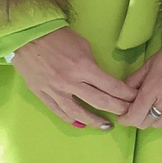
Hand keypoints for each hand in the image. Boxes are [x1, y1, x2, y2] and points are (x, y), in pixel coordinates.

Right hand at [11, 27, 136, 129]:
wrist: (28, 36)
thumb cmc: (59, 37)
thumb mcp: (84, 47)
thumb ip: (92, 66)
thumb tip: (100, 81)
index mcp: (83, 67)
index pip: (110, 86)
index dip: (125, 94)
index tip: (134, 98)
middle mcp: (70, 82)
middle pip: (99, 101)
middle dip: (117, 109)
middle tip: (127, 114)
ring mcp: (54, 90)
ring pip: (77, 113)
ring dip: (94, 121)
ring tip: (106, 126)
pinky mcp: (41, 94)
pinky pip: (58, 111)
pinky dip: (71, 119)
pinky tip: (81, 124)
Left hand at [118, 43, 161, 128]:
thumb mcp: (149, 64)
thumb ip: (133, 81)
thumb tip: (123, 94)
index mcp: (153, 88)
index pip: (134, 116)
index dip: (125, 119)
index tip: (123, 116)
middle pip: (146, 123)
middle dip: (138, 119)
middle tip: (137, 111)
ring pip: (160, 122)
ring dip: (153, 117)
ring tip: (153, 105)